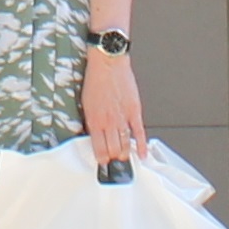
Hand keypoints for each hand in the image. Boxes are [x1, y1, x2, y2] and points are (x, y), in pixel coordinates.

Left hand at [80, 48, 146, 167]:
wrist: (108, 64)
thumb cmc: (96, 79)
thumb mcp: (86, 102)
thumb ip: (91, 120)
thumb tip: (93, 133)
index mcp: (94, 120)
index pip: (98, 147)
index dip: (101, 158)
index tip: (102, 163)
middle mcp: (108, 122)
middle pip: (112, 149)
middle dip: (113, 159)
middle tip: (114, 164)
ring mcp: (122, 118)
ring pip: (124, 144)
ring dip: (124, 154)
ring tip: (124, 159)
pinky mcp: (134, 111)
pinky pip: (139, 132)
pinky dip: (141, 145)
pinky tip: (141, 154)